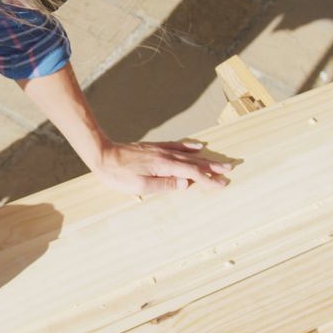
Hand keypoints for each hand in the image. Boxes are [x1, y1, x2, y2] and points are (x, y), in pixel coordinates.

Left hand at [93, 140, 231, 194]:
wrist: (102, 154)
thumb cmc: (118, 175)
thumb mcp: (139, 186)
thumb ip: (164, 185)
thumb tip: (186, 184)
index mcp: (164, 166)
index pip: (192, 174)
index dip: (208, 180)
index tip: (221, 184)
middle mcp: (165, 155)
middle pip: (195, 162)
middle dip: (213, 168)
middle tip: (230, 171)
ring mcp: (160, 150)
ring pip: (189, 154)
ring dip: (206, 159)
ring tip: (220, 161)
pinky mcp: (154, 148)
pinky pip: (177, 146)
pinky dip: (189, 147)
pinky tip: (197, 147)